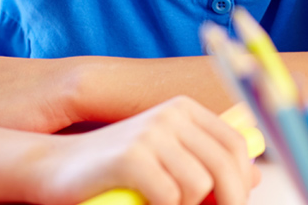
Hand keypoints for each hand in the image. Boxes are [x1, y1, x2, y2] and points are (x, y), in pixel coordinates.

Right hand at [28, 96, 259, 204]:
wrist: (51, 169)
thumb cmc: (114, 172)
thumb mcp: (166, 161)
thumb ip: (206, 164)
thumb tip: (256, 179)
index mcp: (185, 110)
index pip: (236, 146)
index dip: (241, 182)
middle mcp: (172, 114)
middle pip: (225, 166)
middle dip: (228, 202)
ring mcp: (151, 133)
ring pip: (198, 186)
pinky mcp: (131, 157)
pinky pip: (170, 197)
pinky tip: (141, 204)